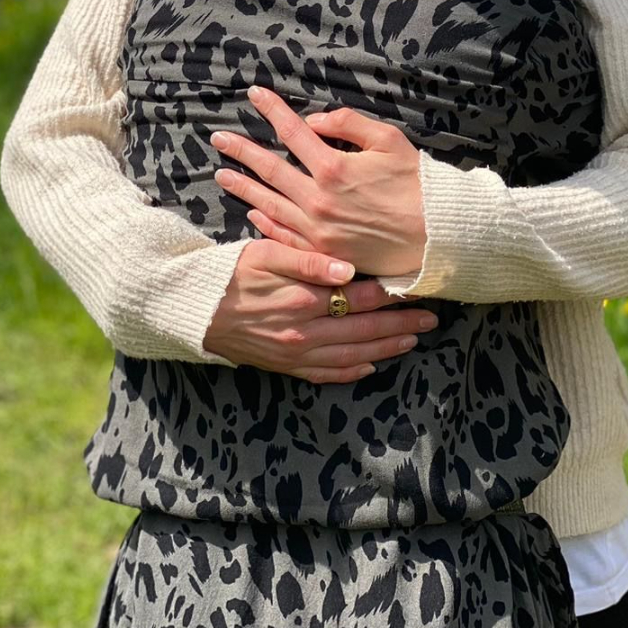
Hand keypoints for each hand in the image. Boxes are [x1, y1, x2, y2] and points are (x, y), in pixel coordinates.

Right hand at [202, 236, 436, 380]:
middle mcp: (304, 332)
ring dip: (385, 349)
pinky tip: (371, 366)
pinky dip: (352, 372)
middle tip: (432, 318)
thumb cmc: (232, 272)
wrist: (195, 309)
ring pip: (352, 356)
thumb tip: (347, 269)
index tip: (419, 287)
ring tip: (412, 340)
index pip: (361, 297)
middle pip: (364, 330)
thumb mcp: (265, 253)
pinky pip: (326, 374)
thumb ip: (306, 258)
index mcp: (303, 300)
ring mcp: (295, 354)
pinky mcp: (286, 366)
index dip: (393, 294)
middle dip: (401, 324)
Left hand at [211, 86, 426, 279]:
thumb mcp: (389, 141)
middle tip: (218, 138)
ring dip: (243, 187)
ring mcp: (317, 230)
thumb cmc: (417, 184)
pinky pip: (285, 236)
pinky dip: (265, 223)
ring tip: (221, 175)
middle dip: (241, 150)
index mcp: (333, 168)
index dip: (272, 110)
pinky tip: (252, 212)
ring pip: (270, 204)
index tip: (254, 94)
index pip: (293, 131)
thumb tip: (312, 121)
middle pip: (270, 169)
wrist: (436, 237)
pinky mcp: (322, 253)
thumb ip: (348, 124)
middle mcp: (318, 200)